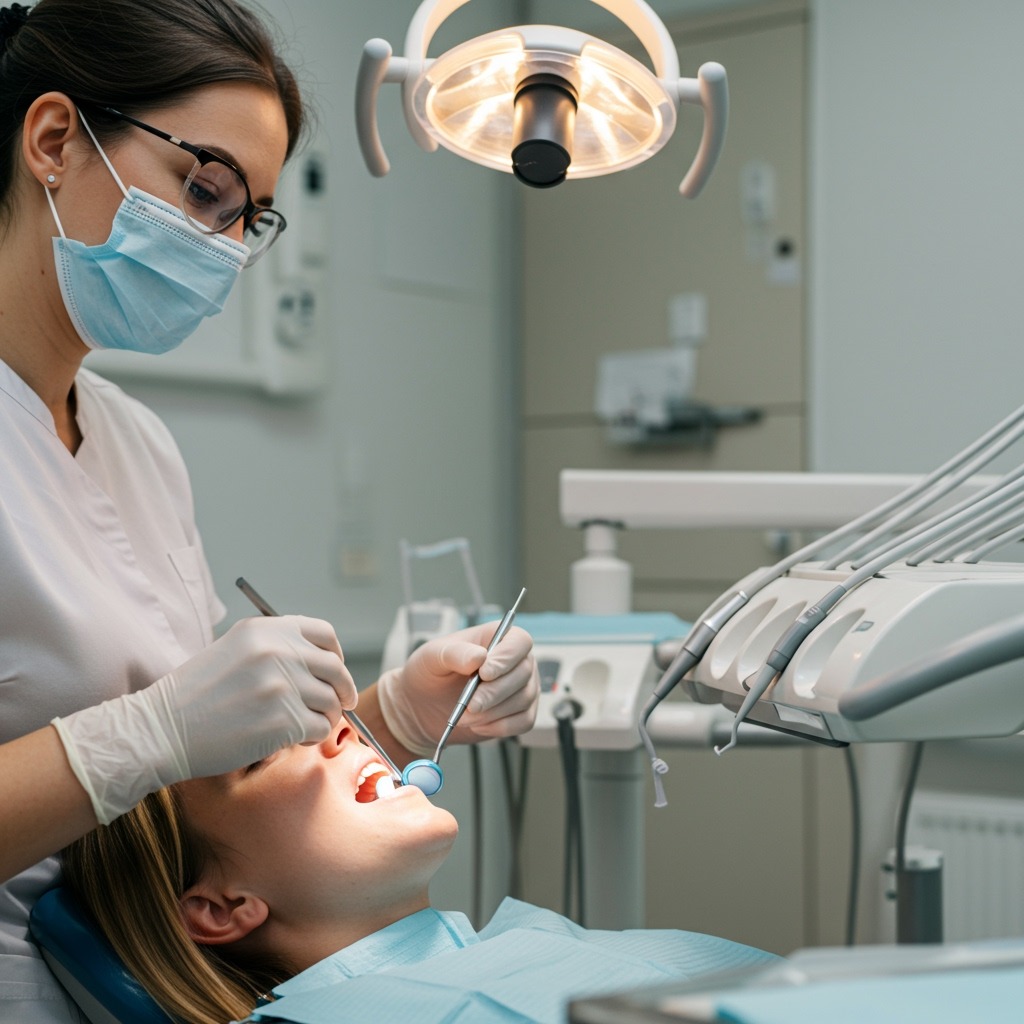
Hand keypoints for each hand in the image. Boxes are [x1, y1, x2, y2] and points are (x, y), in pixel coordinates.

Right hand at [53, 616, 355, 823]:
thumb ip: (276, 648)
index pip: (324, 634)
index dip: (335, 655)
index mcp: (266, 630)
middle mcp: (278, 652)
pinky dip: (314, 736)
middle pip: (335, 668)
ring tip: (306, 724)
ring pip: (331, 701)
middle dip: (342, 689)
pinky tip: (296, 738)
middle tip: (340, 703)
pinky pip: (320, 728)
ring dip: (326, 716)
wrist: (162, 728)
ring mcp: (282, 686)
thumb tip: (320, 665)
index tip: (333, 670)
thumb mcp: (234, 650)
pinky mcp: (283, 721)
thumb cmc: (195, 695)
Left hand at [376, 621, 538, 755]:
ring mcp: (522, 686)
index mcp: (497, 638)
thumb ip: (454, 654)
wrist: (424, 707)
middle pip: (523, 673)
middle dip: (494, 693)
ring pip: (523, 700)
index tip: (484, 673)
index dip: (506, 658)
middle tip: (470, 705)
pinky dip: (499, 726)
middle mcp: (516, 660)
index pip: (519, 641)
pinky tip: (478, 725)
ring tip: (465, 716)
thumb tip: (479, 657)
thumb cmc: (430, 674)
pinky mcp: (521, 712)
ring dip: (492, 712)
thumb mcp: (432, 657)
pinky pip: (524, 721)